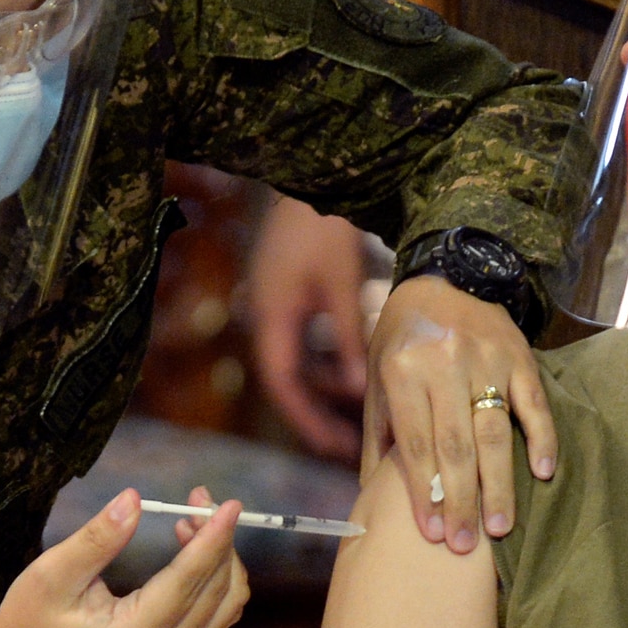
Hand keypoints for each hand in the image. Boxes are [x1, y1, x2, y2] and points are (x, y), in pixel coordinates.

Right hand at [0, 486, 248, 627]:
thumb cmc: (27, 622)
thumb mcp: (49, 575)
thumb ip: (97, 539)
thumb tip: (134, 499)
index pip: (190, 580)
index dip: (214, 537)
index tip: (229, 504)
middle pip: (216, 591)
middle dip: (216, 538)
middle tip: (196, 499)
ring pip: (223, 607)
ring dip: (218, 560)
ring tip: (188, 524)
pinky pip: (212, 618)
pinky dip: (212, 581)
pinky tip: (187, 554)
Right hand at [246, 196, 368, 459]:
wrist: (309, 178)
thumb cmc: (323, 229)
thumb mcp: (342, 285)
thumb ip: (349, 339)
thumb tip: (361, 393)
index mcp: (272, 319)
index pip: (282, 385)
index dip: (307, 420)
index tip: (335, 448)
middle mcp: (266, 318)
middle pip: (287, 382)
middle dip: (317, 414)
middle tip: (352, 446)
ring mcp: (274, 307)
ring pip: (297, 364)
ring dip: (324, 390)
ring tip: (361, 415)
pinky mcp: (287, 296)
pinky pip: (302, 344)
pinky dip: (325, 363)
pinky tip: (354, 374)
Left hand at [363, 276, 556, 553]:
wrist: (447, 278)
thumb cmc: (402, 338)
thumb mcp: (378, 376)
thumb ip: (379, 433)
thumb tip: (370, 494)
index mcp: (403, 370)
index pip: (417, 444)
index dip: (425, 493)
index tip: (432, 535)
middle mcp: (445, 363)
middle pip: (456, 445)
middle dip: (461, 501)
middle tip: (465, 547)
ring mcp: (487, 359)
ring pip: (495, 431)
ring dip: (499, 484)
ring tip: (499, 528)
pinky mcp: (519, 356)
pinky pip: (534, 403)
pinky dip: (541, 438)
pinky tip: (542, 473)